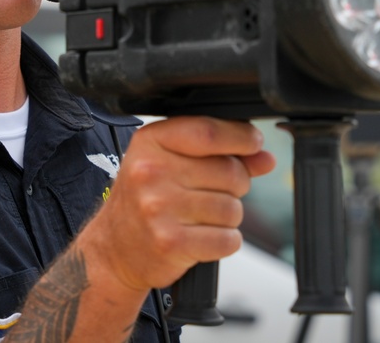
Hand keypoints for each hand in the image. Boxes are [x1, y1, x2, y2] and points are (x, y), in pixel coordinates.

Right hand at [83, 116, 276, 292]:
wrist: (114, 247)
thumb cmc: (146, 199)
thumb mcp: (172, 162)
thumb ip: (220, 154)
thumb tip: (265, 157)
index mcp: (151, 141)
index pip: (209, 131)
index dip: (241, 137)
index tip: (254, 143)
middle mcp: (151, 171)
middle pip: (229, 171)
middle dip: (236, 183)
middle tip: (212, 191)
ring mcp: (158, 208)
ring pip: (232, 208)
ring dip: (228, 216)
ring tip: (202, 216)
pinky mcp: (171, 242)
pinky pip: (227, 239)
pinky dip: (224, 241)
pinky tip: (202, 237)